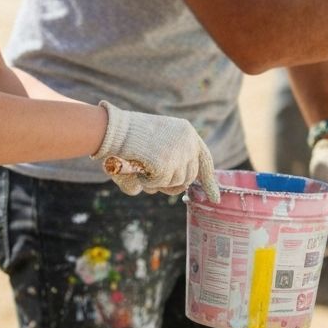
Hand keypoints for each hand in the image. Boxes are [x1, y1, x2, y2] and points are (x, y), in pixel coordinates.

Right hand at [92, 101, 219, 201]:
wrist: (112, 129)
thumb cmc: (128, 138)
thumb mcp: (157, 144)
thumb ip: (170, 163)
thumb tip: (178, 188)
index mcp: (187, 132)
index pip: (204, 159)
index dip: (208, 180)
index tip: (214, 198)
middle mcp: (188, 141)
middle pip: (189, 177)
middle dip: (173, 184)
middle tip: (153, 179)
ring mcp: (179, 154)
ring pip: (175, 184)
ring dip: (157, 182)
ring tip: (141, 165)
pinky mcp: (167, 165)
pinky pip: (158, 185)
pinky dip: (145, 182)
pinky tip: (137, 167)